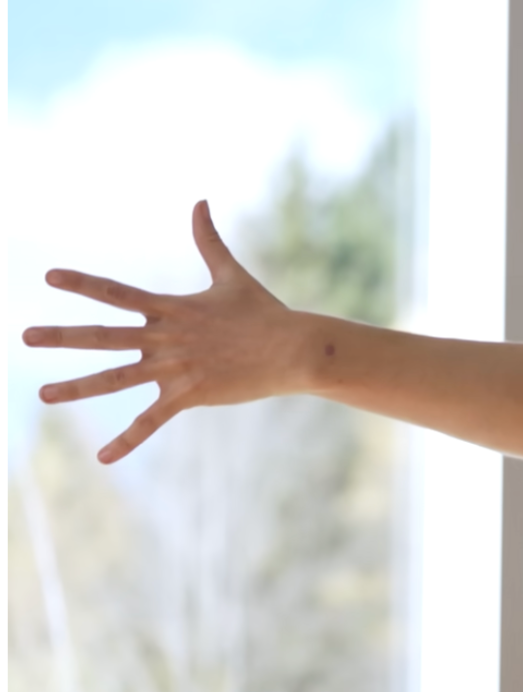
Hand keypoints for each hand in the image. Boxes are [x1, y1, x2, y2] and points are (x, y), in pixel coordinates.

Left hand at [24, 200, 306, 463]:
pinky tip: (104, 457)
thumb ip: (209, 240)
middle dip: (62, 337)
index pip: (117, 293)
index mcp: (172, 309)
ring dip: (78, 387)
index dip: (83, 283)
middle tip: (26, 336)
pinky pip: (151, 421)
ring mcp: (176, 368)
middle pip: (104, 336)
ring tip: (44, 394)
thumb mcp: (231, 275)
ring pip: (117, 379)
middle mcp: (166, 338)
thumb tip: (200, 200)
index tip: (50, 277)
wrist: (293, 348)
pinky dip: (127, 440)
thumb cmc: (265, 312)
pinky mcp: (190, 395)